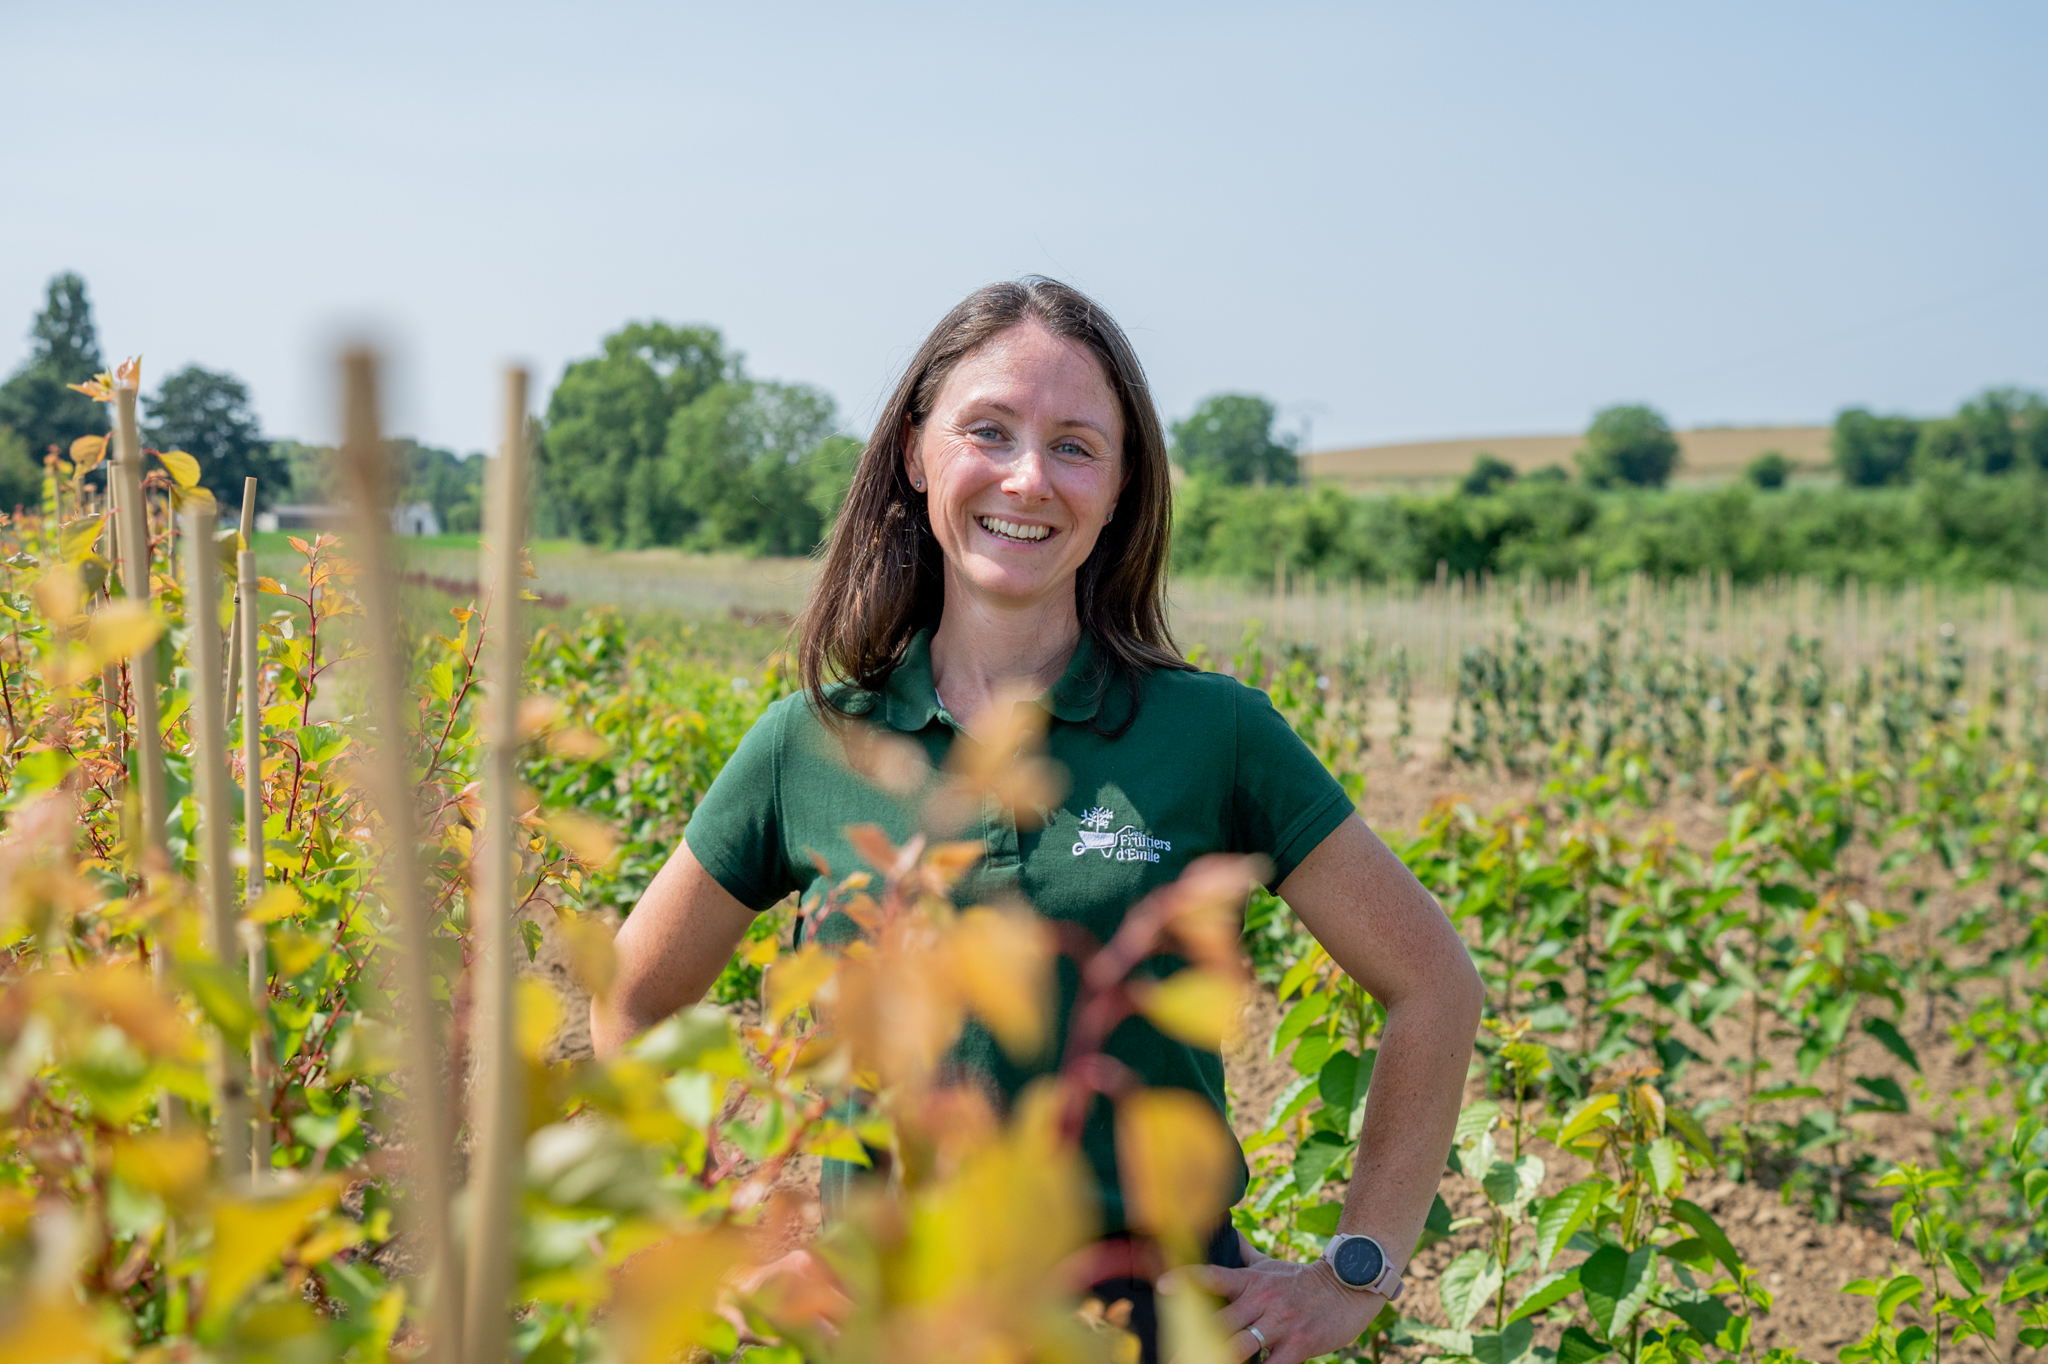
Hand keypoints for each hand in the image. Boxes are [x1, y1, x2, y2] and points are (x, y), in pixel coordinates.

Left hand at [1166, 1239, 1385, 1363]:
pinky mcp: (1299, 1344)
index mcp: (1251, 1282)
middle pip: (1220, 1321)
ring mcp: (1280, 1323)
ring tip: (1200, 1362)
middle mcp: (1261, 1300)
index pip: (1214, 1276)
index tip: (1163, 1285)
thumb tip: (1231, 1235)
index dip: (1187, 1279)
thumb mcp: (1273, 1265)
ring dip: (1220, 1357)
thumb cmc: (1304, 1279)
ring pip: (1240, 1344)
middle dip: (1195, 1339)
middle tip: (1174, 1352)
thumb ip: (1247, 1256)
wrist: (1348, 1286)